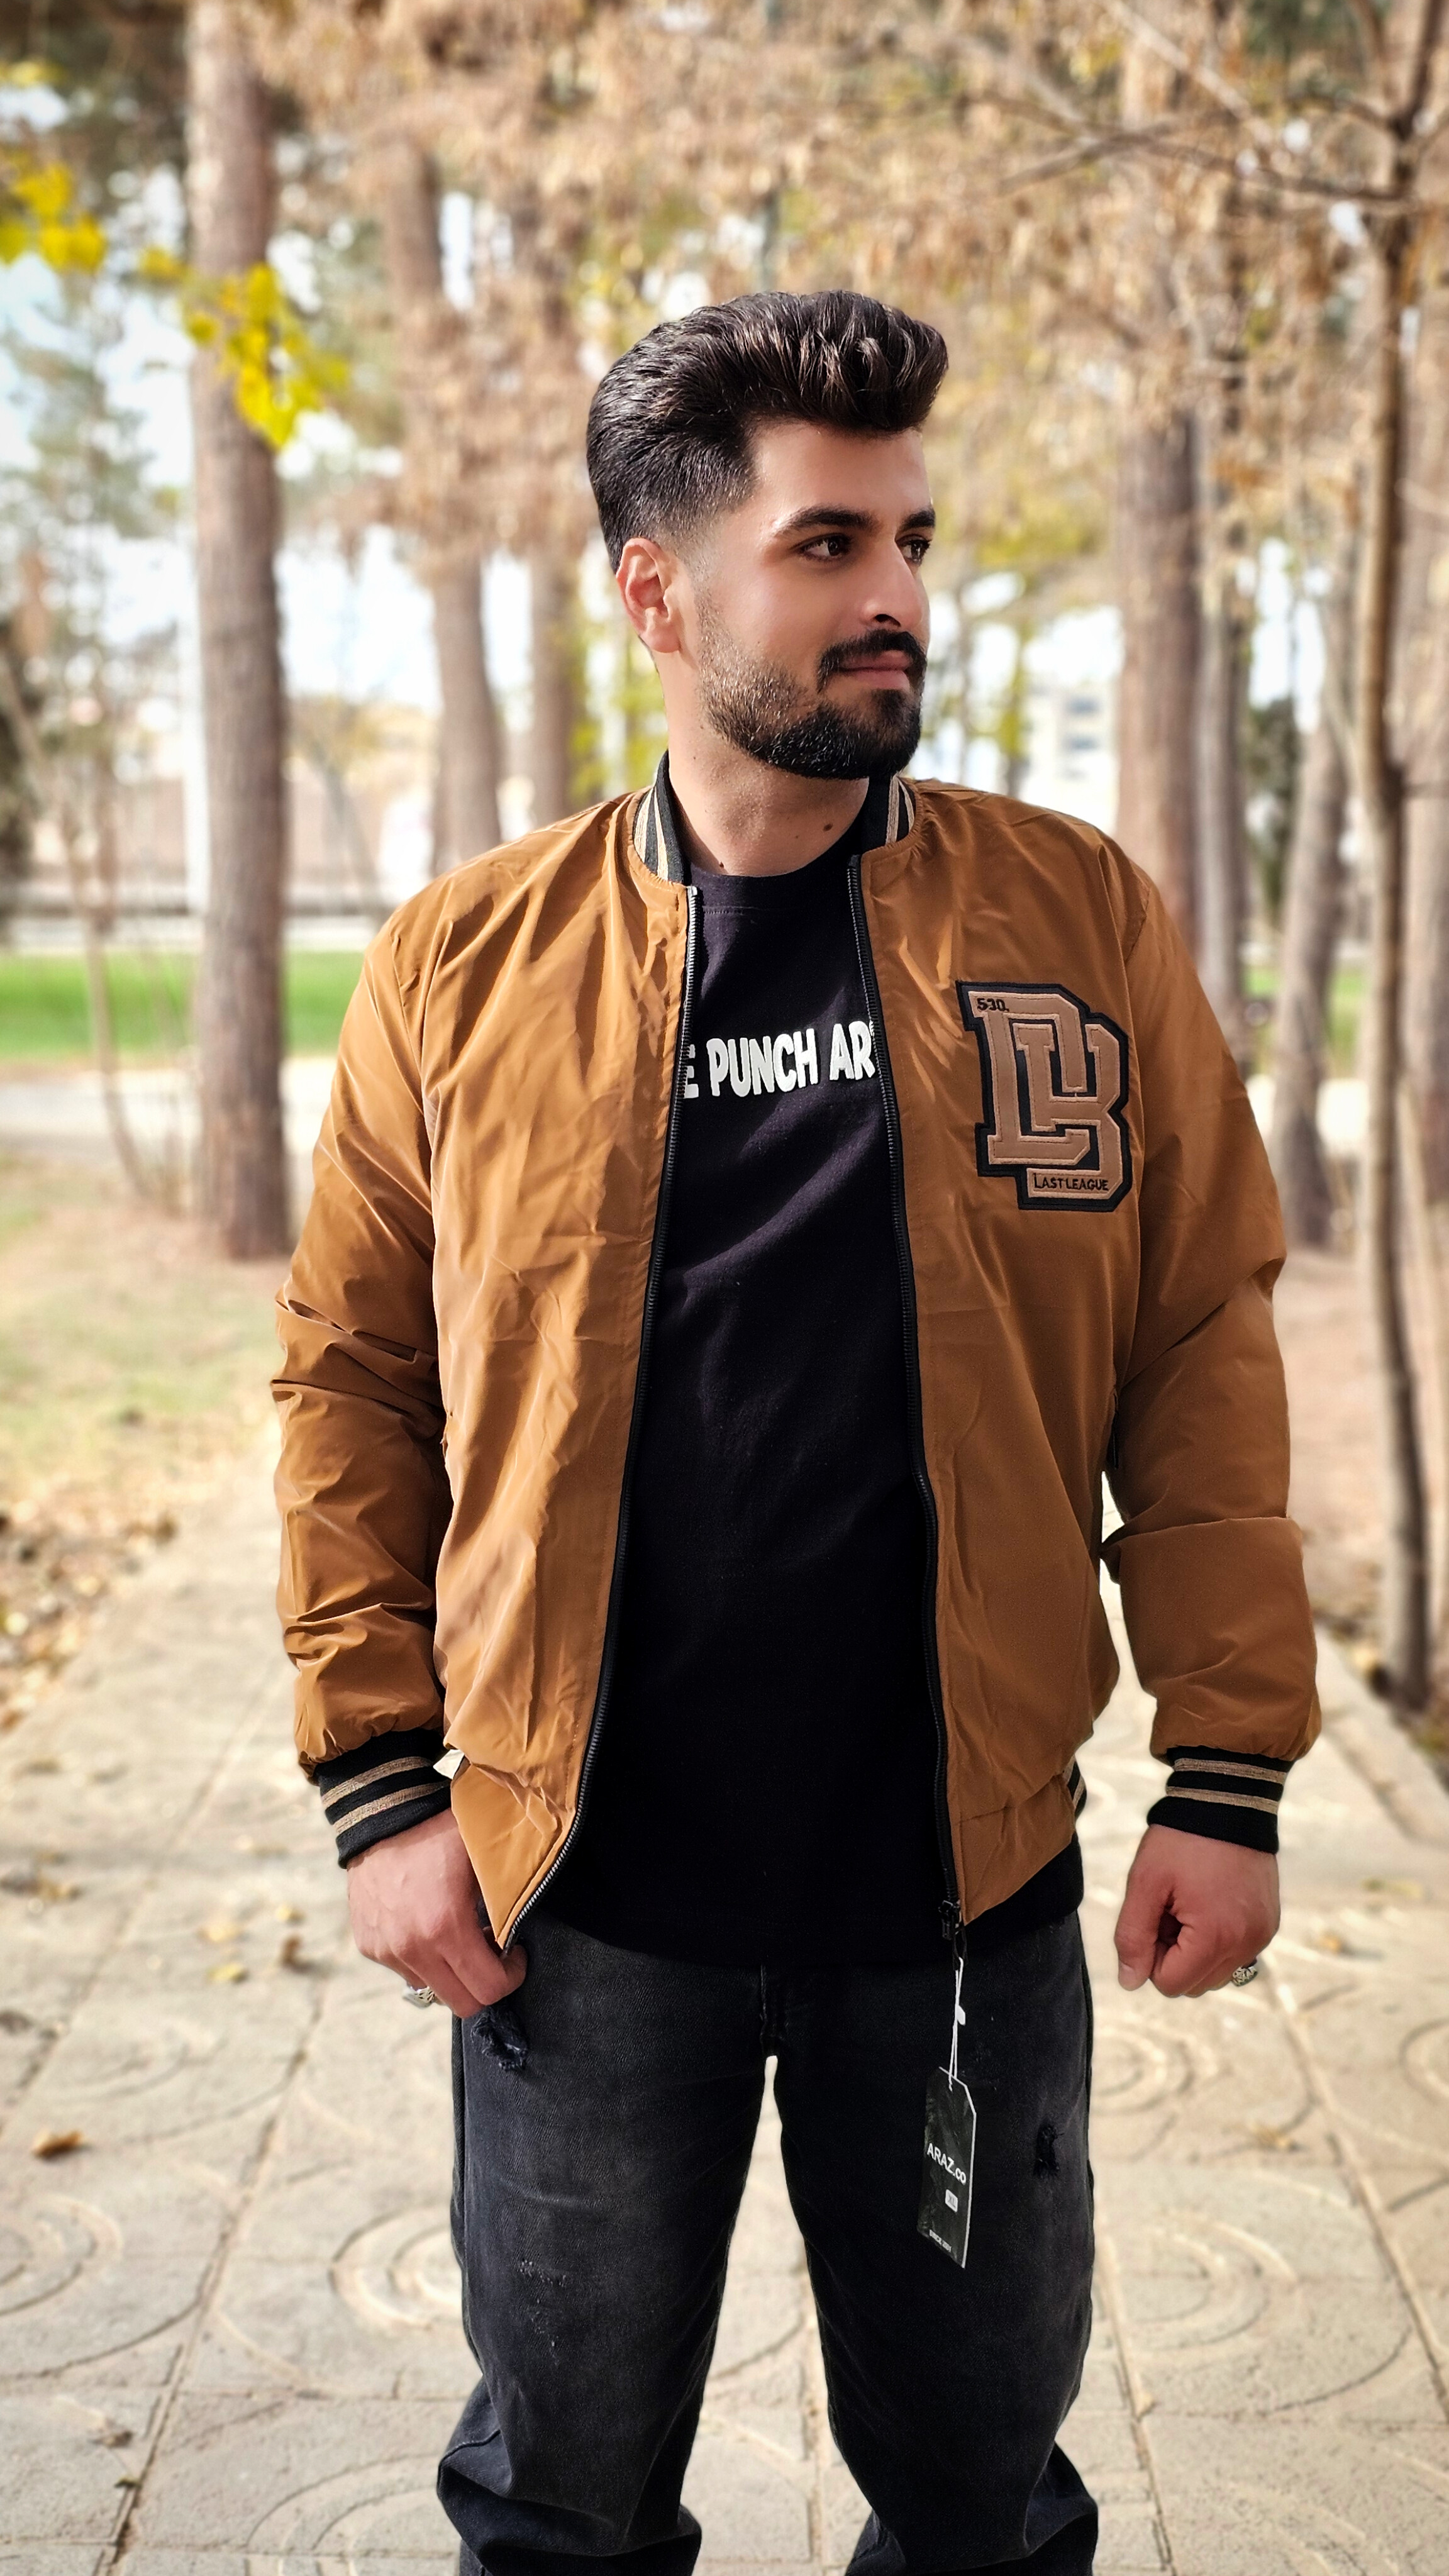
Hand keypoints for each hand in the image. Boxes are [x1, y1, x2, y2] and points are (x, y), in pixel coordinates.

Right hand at [346, 1807, 526, 2017]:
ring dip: (451, 1971)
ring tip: (457, 1935)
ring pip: (433, 1989)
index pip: (488, 1989)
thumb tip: (519, 1932)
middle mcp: (412, 1948)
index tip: (515, 1955)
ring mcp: (387, 1951)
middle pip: (462, 2004)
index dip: (511, 1976)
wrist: (380, 1817)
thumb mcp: (482, 1859)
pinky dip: (423, 1958)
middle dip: (484, 1984)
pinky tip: (427, 1925)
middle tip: (490, 1952)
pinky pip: (405, 1970)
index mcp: (445, 1928)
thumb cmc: (437, 1832)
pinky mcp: (370, 1946)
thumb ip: (504, 1900)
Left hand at [1114, 1824, 1278, 1998]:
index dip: (1152, 1956)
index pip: (1171, 1984)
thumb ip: (1133, 1937)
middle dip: (1175, 1955)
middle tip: (1171, 1909)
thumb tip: (1130, 1982)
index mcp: (1215, 1937)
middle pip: (1195, 1984)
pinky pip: (1237, 1954)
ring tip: (1190, 1905)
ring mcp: (1262, 1935)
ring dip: (1196, 1951)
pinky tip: (1210, 1902)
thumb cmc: (1182, 1840)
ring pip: (1217, 1974)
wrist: (1228, 1801)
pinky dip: (1218, 1940)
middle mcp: (1247, 1944)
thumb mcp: (1145, 1883)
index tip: (1155, 1917)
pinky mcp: (1269, 1924)